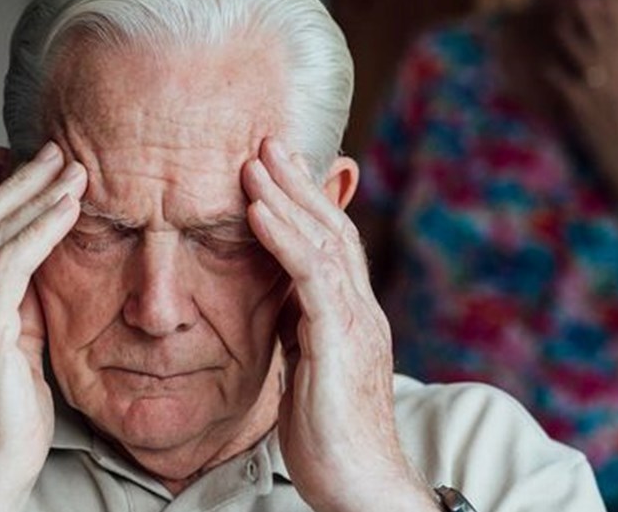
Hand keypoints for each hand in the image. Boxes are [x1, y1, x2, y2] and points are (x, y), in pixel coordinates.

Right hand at [0, 141, 85, 509]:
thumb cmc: (8, 424)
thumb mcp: (20, 353)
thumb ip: (26, 309)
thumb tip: (49, 270)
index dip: (7, 198)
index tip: (41, 168)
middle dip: (18, 182)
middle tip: (58, 150)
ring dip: (34, 195)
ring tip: (72, 166)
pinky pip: (7, 265)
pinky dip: (39, 229)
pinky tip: (68, 207)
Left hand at [242, 138, 435, 511]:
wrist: (363, 490)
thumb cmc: (332, 441)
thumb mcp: (308, 372)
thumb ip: (301, 329)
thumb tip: (281, 300)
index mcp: (353, 318)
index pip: (333, 246)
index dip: (307, 204)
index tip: (276, 169)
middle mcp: (362, 312)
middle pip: (333, 230)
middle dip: (298, 183)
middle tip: (266, 141)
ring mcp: (356, 324)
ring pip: (324, 243)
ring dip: (286, 197)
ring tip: (254, 161)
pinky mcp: (341, 344)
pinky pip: (310, 279)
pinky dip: (284, 238)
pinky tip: (258, 211)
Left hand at [545, 0, 617, 199]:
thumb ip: (617, 79)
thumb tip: (609, 63)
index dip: (612, 19)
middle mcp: (614, 83)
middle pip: (603, 44)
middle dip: (593, 20)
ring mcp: (600, 96)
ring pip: (585, 61)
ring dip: (571, 41)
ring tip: (559, 23)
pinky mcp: (584, 112)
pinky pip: (568, 89)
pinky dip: (556, 76)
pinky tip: (545, 65)